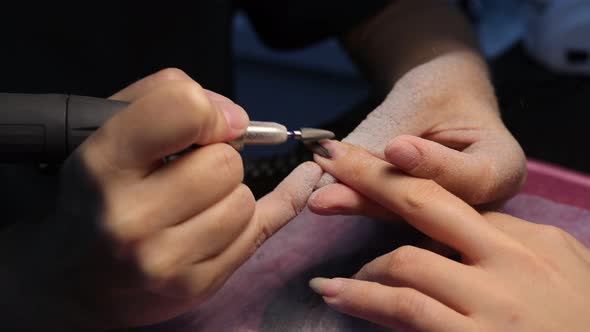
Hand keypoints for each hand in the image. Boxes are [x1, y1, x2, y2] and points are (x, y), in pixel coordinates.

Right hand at [4, 68, 321, 330]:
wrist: (76, 283)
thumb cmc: (97, 197)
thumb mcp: (106, 132)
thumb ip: (163, 97)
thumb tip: (234, 117)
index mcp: (103, 165)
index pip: (184, 111)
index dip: (209, 112)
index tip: (211, 123)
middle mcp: (130, 218)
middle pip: (225, 164)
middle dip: (218, 159)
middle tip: (192, 170)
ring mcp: (165, 260)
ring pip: (243, 201)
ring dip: (230, 194)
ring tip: (196, 203)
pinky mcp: (196, 286)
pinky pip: (260, 231)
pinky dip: (272, 208)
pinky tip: (296, 185)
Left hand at [308, 140, 589, 330]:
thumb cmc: (581, 321)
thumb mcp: (562, 272)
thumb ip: (512, 245)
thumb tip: (467, 229)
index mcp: (531, 239)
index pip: (454, 202)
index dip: (402, 183)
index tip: (369, 168)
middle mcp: (511, 260)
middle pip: (426, 203)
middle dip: (371, 177)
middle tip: (331, 161)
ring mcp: (494, 300)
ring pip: (407, 259)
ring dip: (362, 257)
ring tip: (334, 273)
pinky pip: (407, 306)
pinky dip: (365, 297)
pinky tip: (337, 291)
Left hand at [314, 52, 526, 208]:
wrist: (441, 100)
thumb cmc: (441, 91)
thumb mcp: (421, 99)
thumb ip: (388, 133)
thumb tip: (334, 164)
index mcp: (504, 166)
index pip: (472, 177)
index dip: (431, 165)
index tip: (395, 148)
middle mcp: (483, 203)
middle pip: (430, 204)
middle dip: (375, 194)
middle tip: (328, 189)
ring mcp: (451, 217)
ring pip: (401, 215)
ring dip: (357, 203)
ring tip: (319, 196)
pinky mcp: (419, 220)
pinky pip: (386, 213)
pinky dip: (355, 201)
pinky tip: (323, 196)